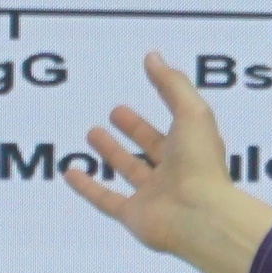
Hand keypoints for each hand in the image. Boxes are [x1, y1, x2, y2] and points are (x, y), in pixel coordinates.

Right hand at [61, 52, 271, 272]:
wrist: (200, 215)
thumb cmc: (201, 164)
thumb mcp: (192, 112)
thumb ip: (172, 84)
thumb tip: (153, 57)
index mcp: (192, 149)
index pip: (172, 126)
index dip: (160, 105)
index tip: (145, 86)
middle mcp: (174, 172)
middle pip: (152, 148)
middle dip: (134, 129)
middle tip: (115, 112)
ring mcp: (153, 196)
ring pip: (129, 171)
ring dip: (111, 152)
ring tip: (92, 132)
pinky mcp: (134, 215)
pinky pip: (106, 200)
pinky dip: (87, 188)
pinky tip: (70, 173)